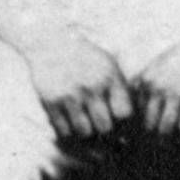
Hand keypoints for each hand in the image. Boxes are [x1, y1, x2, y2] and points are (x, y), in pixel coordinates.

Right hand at [23, 28, 133, 143]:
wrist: (52, 45)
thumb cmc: (88, 59)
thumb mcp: (110, 67)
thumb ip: (121, 92)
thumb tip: (129, 128)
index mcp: (110, 78)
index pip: (124, 114)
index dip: (124, 125)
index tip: (120, 124)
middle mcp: (91, 87)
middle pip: (105, 128)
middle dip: (106, 134)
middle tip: (103, 131)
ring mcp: (69, 96)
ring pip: (84, 133)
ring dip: (87, 134)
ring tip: (88, 126)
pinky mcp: (50, 102)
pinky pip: (63, 131)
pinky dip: (69, 133)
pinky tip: (71, 124)